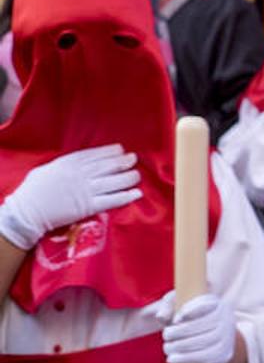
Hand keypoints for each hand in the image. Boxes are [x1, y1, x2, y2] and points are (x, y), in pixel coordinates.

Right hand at [0, 145, 141, 249]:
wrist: (27, 213)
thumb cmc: (33, 190)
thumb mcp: (49, 168)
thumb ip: (67, 164)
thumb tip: (83, 161)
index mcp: (70, 163)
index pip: (97, 154)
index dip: (111, 151)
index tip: (121, 150)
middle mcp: (81, 174)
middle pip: (110, 165)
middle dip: (124, 161)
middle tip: (133, 159)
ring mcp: (86, 190)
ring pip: (115, 181)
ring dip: (130, 177)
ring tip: (137, 175)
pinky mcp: (89, 207)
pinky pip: (112, 200)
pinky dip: (126, 196)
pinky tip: (136, 193)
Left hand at [157, 292, 238, 362]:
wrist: (204, 340)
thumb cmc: (186, 320)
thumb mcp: (177, 308)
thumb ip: (168, 307)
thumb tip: (161, 316)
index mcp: (217, 304)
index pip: (206, 305)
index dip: (191, 311)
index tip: (175, 320)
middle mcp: (227, 319)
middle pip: (206, 324)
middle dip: (182, 331)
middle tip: (166, 335)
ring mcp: (228, 337)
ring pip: (208, 341)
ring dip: (183, 346)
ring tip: (167, 348)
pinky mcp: (224, 354)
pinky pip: (208, 357)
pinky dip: (188, 358)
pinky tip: (173, 358)